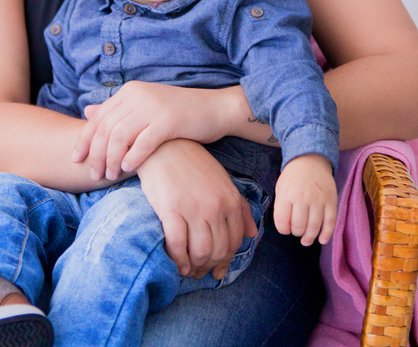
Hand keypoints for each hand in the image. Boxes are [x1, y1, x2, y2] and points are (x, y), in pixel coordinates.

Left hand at [72, 82, 229, 180]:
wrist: (214, 108)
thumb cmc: (179, 113)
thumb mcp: (145, 107)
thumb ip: (119, 111)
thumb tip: (88, 111)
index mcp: (129, 92)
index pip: (98, 117)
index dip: (84, 140)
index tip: (77, 159)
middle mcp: (137, 96)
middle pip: (105, 128)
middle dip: (96, 154)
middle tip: (94, 174)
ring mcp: (152, 107)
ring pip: (119, 137)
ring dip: (112, 159)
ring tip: (111, 175)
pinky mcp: (168, 121)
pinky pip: (142, 143)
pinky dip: (132, 157)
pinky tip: (128, 169)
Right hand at [137, 139, 257, 279]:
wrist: (165, 147)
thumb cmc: (193, 165)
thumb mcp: (223, 182)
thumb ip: (240, 207)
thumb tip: (251, 234)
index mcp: (230, 200)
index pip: (235, 241)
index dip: (226, 259)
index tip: (217, 267)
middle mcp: (215, 206)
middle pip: (218, 249)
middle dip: (210, 266)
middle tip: (200, 271)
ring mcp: (193, 209)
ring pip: (200, 251)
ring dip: (195, 266)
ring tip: (189, 269)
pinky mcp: (170, 210)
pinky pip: (178, 245)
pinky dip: (178, 259)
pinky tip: (177, 263)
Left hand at [273, 154, 336, 246]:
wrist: (311, 160)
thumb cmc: (293, 177)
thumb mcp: (280, 188)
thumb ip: (281, 207)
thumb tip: (285, 227)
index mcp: (287, 194)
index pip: (282, 221)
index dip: (283, 230)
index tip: (285, 229)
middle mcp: (303, 197)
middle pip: (299, 226)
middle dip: (296, 233)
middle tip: (296, 231)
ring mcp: (318, 199)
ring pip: (314, 226)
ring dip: (309, 237)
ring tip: (305, 240)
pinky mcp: (331, 201)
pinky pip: (330, 222)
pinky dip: (326, 234)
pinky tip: (322, 240)